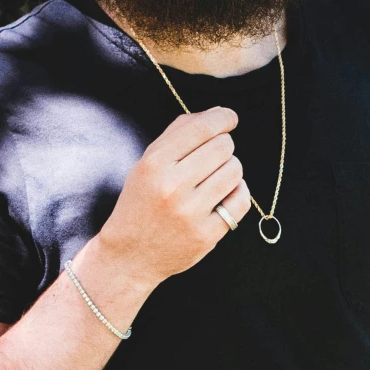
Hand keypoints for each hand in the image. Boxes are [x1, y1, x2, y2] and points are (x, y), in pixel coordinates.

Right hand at [89, 107, 251, 292]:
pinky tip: (226, 193)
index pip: (200, 128)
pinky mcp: (206, 235)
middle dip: (223, 146)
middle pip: (223, 147)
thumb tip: (217, 113)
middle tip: (214, 157)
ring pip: (235, 171)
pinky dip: (238, 192)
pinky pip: (240, 201)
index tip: (230, 118)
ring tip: (216, 177)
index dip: (223, 118)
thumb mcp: (146, 164)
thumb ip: (177, 134)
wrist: (130, 256)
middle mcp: (172, 187)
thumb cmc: (141, 204)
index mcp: (154, 165)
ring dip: (231, 169)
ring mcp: (190, 213)